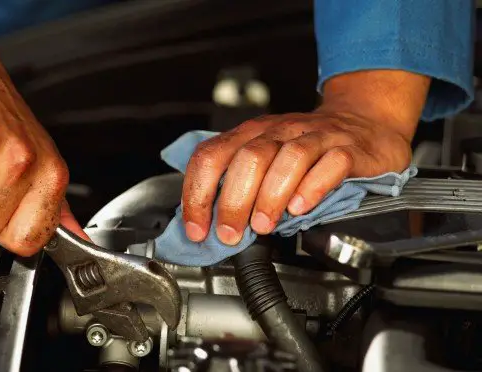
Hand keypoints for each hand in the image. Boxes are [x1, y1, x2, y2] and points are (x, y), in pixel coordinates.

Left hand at [182, 70, 429, 244]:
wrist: (363, 122)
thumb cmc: (306, 149)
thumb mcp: (264, 159)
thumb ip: (237, 184)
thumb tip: (207, 225)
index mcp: (250, 134)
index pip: (211, 156)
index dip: (197, 194)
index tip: (197, 228)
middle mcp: (279, 132)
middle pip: (248, 159)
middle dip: (233, 202)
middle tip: (230, 233)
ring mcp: (315, 137)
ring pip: (287, 159)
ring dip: (269, 197)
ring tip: (263, 225)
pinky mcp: (346, 149)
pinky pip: (329, 164)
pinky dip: (312, 187)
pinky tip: (300, 208)